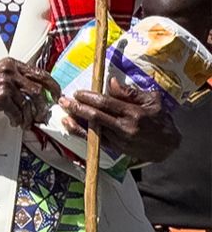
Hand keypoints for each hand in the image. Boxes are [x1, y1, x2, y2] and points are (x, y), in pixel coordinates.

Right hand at [0, 57, 60, 130]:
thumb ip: (16, 79)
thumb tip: (38, 91)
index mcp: (10, 63)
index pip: (40, 73)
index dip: (52, 86)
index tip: (56, 96)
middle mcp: (9, 70)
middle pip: (39, 89)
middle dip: (44, 105)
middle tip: (43, 114)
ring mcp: (4, 83)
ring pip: (29, 103)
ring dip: (29, 117)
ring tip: (25, 122)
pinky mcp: (0, 97)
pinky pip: (17, 112)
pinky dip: (17, 120)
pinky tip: (13, 122)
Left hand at [59, 77, 180, 162]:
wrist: (168, 145)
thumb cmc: (160, 118)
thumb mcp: (152, 100)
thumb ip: (130, 92)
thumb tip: (110, 82)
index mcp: (134, 113)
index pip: (107, 103)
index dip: (90, 97)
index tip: (78, 93)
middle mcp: (125, 127)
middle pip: (96, 116)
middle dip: (77, 108)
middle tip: (63, 100)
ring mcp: (119, 140)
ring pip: (93, 129)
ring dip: (76, 120)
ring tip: (63, 112)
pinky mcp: (116, 148)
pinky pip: (94, 139)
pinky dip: (81, 132)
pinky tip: (70, 126)